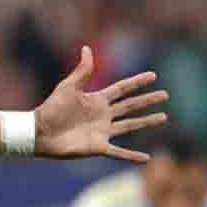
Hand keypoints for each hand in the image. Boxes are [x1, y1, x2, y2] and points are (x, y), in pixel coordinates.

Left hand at [34, 46, 168, 162]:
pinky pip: (119, 152)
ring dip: (147, 122)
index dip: (137, 82)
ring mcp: (102, 131)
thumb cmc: (51, 108)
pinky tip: (146, 158)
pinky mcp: (98, 146)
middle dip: (148, 100)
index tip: (153, 75)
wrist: (40, 131)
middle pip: (131, 106)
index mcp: (96, 99)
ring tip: (164, 117)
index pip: (122, 89)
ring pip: (130, 125)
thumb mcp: (68, 87)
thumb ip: (82, 70)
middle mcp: (103, 114)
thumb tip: (87, 48)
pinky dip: (132, 156)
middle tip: (166, 95)